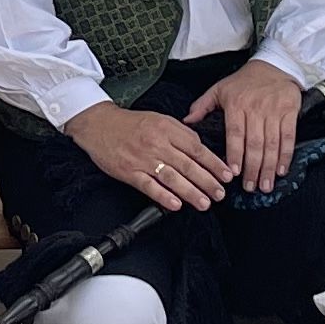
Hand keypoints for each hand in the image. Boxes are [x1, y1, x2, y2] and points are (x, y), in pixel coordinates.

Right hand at [67, 100, 234, 211]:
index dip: (213, 163)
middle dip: (207, 182)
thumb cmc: (130, 123)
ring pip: (171, 178)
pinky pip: (149, 186)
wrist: (98, 124)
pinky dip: (163, 197)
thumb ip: (180, 132)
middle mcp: (156, 144)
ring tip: (204, 203)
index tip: (226, 175)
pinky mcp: (129, 172)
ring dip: (190, 192)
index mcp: (166, 128)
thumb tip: (200, 147)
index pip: (196, 148)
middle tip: (220, 194)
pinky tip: (176, 205)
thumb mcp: (159, 118)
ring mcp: (142, 159)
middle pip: (187, 165)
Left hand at [186, 59, 307, 194]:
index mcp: (236, 104)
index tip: (233, 173)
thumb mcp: (220, 88)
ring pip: (272, 144)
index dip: (235, 154)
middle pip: (254, 144)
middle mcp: (255, 109)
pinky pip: (288, 137)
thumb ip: (202, 106)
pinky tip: (281, 170)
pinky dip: (285, 156)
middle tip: (250, 187)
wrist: (274, 65)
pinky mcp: (290, 112)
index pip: (235, 133)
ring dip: (268, 167)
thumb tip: (187, 121)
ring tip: (265, 185)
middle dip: (253, 168)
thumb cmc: (244, 80)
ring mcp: (274, 111)